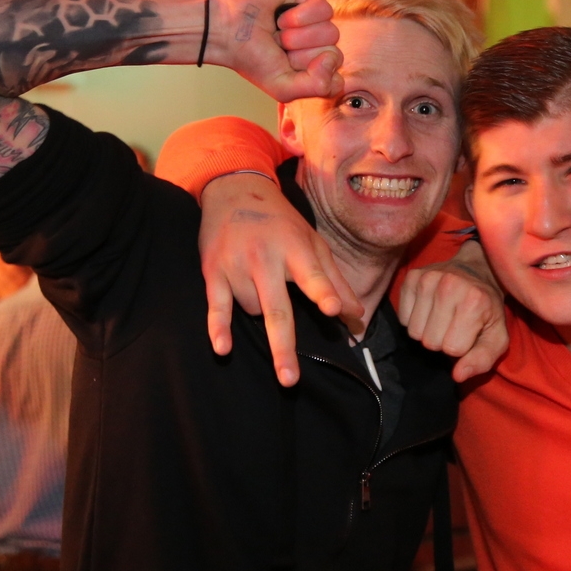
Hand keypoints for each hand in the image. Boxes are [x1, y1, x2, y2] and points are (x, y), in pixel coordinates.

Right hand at [198, 172, 363, 384]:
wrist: (235, 191)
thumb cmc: (282, 223)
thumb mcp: (313, 243)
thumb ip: (335, 281)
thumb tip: (356, 316)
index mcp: (296, 249)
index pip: (312, 275)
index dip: (323, 292)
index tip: (332, 309)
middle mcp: (266, 258)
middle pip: (277, 310)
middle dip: (283, 345)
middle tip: (290, 379)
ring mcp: (237, 266)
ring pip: (253, 311)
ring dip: (261, 314)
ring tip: (263, 285)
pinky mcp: (214, 272)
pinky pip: (217, 307)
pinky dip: (218, 328)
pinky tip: (223, 349)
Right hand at [208, 0, 342, 101]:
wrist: (226, 31)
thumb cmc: (252, 60)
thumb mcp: (284, 89)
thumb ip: (319, 87)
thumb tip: (332, 58)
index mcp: (314, 69)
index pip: (336, 78)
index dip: (313, 76)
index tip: (288, 70)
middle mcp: (317, 45)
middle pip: (334, 54)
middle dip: (301, 55)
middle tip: (277, 49)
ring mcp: (314, 22)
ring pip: (332, 32)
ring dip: (298, 36)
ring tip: (277, 33)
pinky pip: (325, 9)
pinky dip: (302, 16)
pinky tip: (282, 18)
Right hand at [396, 241, 508, 382]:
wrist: (478, 270)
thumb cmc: (488, 309)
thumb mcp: (496, 337)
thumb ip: (482, 360)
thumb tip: (457, 375)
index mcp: (474, 301)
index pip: (452, 349)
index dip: (460, 347)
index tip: (468, 332)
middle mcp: (449, 286)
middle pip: (430, 342)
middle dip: (442, 340)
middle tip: (454, 325)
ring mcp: (428, 279)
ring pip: (414, 332)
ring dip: (426, 331)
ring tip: (442, 317)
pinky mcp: (412, 276)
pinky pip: (402, 318)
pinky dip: (414, 318)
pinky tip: (429, 308)